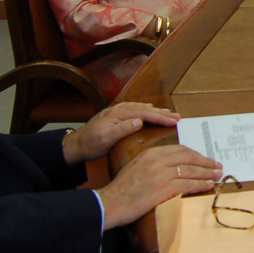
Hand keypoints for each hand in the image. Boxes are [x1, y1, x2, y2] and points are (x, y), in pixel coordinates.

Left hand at [62, 101, 181, 164]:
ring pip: (141, 108)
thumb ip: (122, 129)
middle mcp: (118, 110)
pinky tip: (150, 110)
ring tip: (169, 114)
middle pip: (145, 109)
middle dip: (162, 113)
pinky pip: (135, 109)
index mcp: (118, 114)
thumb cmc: (90, 145)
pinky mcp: (116, 115)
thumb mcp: (105, 140)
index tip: (174, 121)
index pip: (144, 113)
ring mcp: (117, 111)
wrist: (75, 145)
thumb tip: (139, 121)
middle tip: (178, 117)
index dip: (160, 117)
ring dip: (156, 111)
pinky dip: (146, 110)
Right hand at [95, 144, 222, 229]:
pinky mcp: (164, 188)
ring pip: (191, 170)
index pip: (180, 150)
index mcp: (151, 153)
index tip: (205, 159)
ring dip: (207, 173)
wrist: (111, 203)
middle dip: (206, 162)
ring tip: (217, 175)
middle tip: (217, 166)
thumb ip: (154, 163)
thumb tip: (172, 167)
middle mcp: (157, 160)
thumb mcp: (136, 167)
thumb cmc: (122, 189)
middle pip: (189, 158)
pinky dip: (200, 184)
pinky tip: (208, 185)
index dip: (196, 154)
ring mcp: (161, 174)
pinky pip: (188, 184)